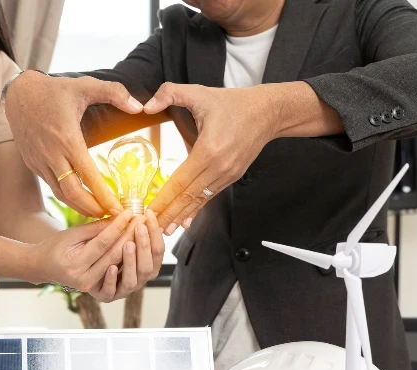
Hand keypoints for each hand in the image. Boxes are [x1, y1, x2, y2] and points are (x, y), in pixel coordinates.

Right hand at [5, 71, 143, 217]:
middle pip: (73, 194)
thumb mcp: (85, 85)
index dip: (105, 196)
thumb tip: (139, 107)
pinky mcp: (32, 164)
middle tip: (111, 218)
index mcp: (67, 138)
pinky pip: (51, 185)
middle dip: (93, 210)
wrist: (17, 94)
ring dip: (80, 207)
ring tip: (99, 213)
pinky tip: (81, 198)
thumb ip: (114, 93)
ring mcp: (39, 162)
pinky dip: (67, 196)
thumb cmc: (54, 90)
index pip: (89, 176)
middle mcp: (51, 154)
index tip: (119, 209)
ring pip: (60, 194)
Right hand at [30, 210, 135, 292]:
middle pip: (113, 256)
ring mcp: (91, 287)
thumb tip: (119, 218)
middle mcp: (83, 279)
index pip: (103, 242)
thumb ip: (95, 229)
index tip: (129, 212)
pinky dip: (126, 260)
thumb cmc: (55, 247)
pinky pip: (116, 274)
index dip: (118, 226)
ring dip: (132, 247)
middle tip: (141, 220)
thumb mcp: (72, 233)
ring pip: (117, 265)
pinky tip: (135, 248)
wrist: (43, 266)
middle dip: (129, 236)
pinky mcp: (96, 290)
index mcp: (75, 264)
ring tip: (141, 231)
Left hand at [92, 209, 165, 301]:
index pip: (157, 251)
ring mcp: (121, 289)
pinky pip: (111, 292)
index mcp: (143, 263)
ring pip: (132, 281)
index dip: (155, 233)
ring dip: (130, 262)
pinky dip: (112, 280)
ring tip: (127, 244)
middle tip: (139, 227)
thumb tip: (140, 211)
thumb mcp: (109, 235)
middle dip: (144, 246)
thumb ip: (124, 229)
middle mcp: (136, 278)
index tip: (149, 215)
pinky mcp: (105, 296)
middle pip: (148, 267)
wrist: (68, 263)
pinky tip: (110, 267)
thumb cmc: (92, 246)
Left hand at [144, 81, 342, 231]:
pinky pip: (210, 196)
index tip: (148, 210)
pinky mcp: (232, 177)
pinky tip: (186, 220)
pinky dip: (196, 209)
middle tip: (150, 228)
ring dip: (181, 215)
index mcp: (208, 150)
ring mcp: (227, 175)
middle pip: (188, 196)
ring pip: (199, 200)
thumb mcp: (200, 92)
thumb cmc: (235, 103)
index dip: (164, 198)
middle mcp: (218, 167)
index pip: (180, 181)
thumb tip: (147, 105)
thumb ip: (170, 93)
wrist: (268, 112)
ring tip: (164, 229)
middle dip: (169, 214)